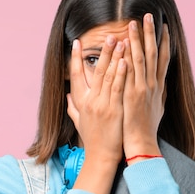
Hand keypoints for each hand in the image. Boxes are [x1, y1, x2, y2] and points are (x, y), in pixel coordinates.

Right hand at [66, 35, 126, 193]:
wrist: (101, 157)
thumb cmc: (93, 140)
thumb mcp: (79, 122)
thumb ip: (73, 107)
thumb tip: (68, 96)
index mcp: (81, 102)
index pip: (76, 75)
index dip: (76, 58)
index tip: (78, 43)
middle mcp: (90, 101)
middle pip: (96, 71)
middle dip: (103, 52)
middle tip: (109, 35)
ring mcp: (102, 105)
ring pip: (108, 76)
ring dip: (115, 57)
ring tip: (121, 40)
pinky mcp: (114, 111)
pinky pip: (118, 88)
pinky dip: (121, 73)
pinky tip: (126, 60)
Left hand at [122, 13, 169, 161]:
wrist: (141, 142)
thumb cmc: (147, 128)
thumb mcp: (157, 108)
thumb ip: (158, 94)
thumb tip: (162, 85)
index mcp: (158, 86)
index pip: (162, 59)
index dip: (163, 42)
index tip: (163, 27)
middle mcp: (153, 85)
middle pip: (153, 54)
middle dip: (150, 34)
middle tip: (148, 15)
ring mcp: (143, 89)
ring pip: (141, 59)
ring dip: (138, 40)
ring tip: (134, 23)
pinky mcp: (132, 95)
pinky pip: (130, 72)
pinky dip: (128, 58)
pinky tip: (125, 45)